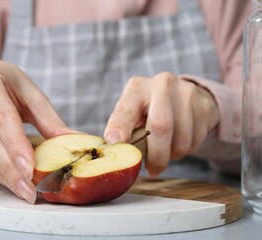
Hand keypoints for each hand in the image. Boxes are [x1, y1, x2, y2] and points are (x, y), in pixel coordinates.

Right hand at [0, 60, 72, 202]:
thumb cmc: (5, 85)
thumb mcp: (28, 93)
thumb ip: (49, 118)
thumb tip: (73, 140)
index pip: (0, 116)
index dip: (15, 144)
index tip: (30, 169)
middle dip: (10, 167)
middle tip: (29, 190)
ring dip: (2, 173)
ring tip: (22, 189)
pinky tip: (8, 180)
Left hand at [104, 72, 219, 175]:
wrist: (184, 96)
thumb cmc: (150, 110)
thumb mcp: (133, 114)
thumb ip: (123, 129)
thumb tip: (115, 151)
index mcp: (137, 88)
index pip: (126, 110)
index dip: (120, 127)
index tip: (115, 142)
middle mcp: (161, 84)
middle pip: (161, 126)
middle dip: (156, 155)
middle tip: (152, 168)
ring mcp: (186, 92)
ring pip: (181, 139)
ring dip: (172, 154)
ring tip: (166, 150)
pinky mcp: (204, 104)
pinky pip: (195, 140)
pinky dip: (187, 149)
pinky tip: (180, 140)